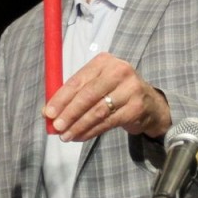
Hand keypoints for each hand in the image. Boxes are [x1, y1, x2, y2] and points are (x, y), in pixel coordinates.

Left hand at [43, 52, 170, 141]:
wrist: (150, 103)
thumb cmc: (115, 92)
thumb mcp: (96, 85)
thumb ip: (74, 95)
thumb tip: (47, 112)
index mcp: (104, 61)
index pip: (78, 80)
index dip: (61, 98)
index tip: (48, 113)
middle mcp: (119, 71)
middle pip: (88, 95)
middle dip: (69, 113)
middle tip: (56, 127)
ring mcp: (131, 89)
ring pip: (98, 111)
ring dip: (79, 125)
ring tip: (65, 136)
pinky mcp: (136, 108)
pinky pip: (108, 122)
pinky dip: (91, 131)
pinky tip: (80, 136)